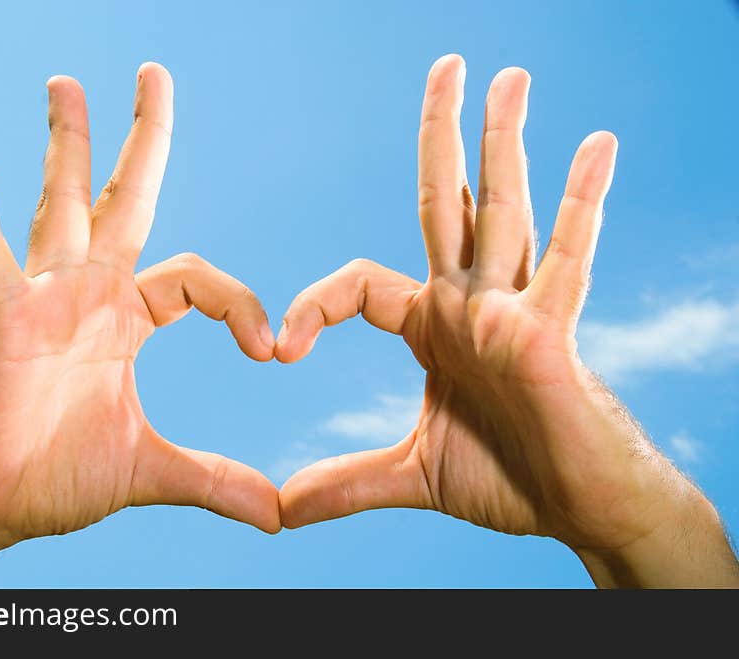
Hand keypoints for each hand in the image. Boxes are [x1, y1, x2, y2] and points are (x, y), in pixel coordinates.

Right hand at [0, 64, 278, 586]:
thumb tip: (276, 515)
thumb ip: (212, 480)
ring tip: (67, 83)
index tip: (272, 349)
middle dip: (140, 140)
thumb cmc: (53, 479)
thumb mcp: (150, 472)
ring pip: (59, 205)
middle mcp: (87, 297)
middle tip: (155, 74)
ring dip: (66, 144)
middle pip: (122, 201)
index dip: (241, 304)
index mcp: (125, 322)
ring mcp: (42, 300)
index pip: (198, 280)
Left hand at [276, 55, 738, 586]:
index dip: (313, 306)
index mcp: (431, 328)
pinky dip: (583, 205)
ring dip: (506, 145)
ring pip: (503, 213)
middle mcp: (468, 305)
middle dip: (443, 136)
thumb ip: (348, 482)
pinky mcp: (550, 334)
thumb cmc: (509, 482)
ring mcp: (511, 312)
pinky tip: (598, 148)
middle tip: (446, 67)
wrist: (578, 509)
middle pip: (446, 203)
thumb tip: (282, 512)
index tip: (280, 348)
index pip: (357, 285)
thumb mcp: (410, 476)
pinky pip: (567, 262)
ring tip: (512, 78)